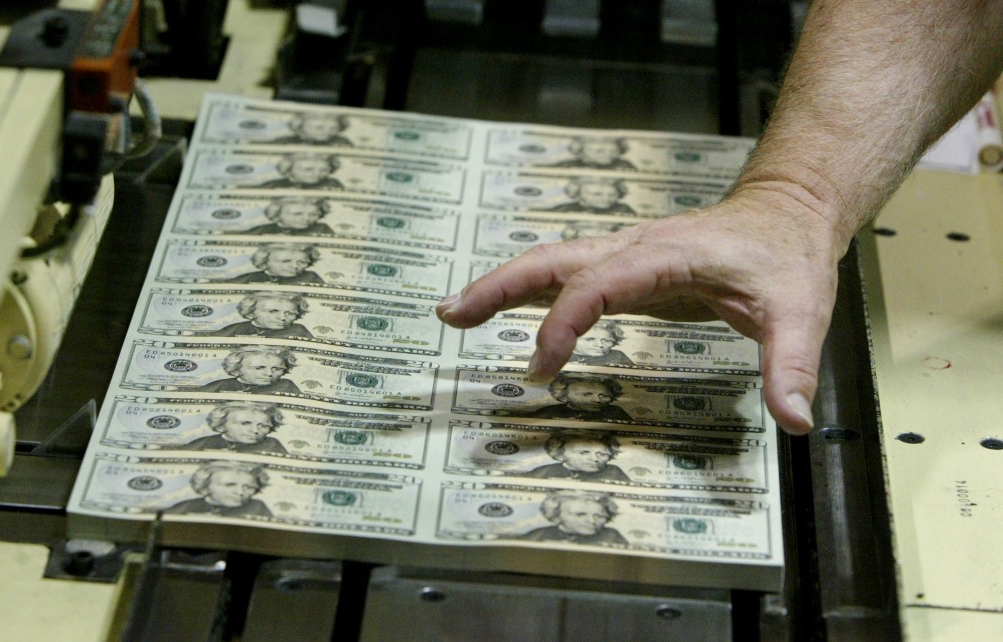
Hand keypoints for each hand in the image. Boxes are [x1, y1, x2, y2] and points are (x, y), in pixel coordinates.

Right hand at [437, 186, 848, 433]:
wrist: (786, 210)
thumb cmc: (788, 255)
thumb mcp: (801, 310)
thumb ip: (791, 364)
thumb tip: (790, 419)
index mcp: (666, 255)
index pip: (598, 284)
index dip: (563, 323)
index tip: (540, 368)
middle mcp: (635, 248)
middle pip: (551, 260)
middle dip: (498, 287)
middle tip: (451, 314)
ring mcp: (627, 256)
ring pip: (551, 264)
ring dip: (502, 287)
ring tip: (454, 314)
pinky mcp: (628, 271)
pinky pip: (568, 280)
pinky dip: (530, 296)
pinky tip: (506, 313)